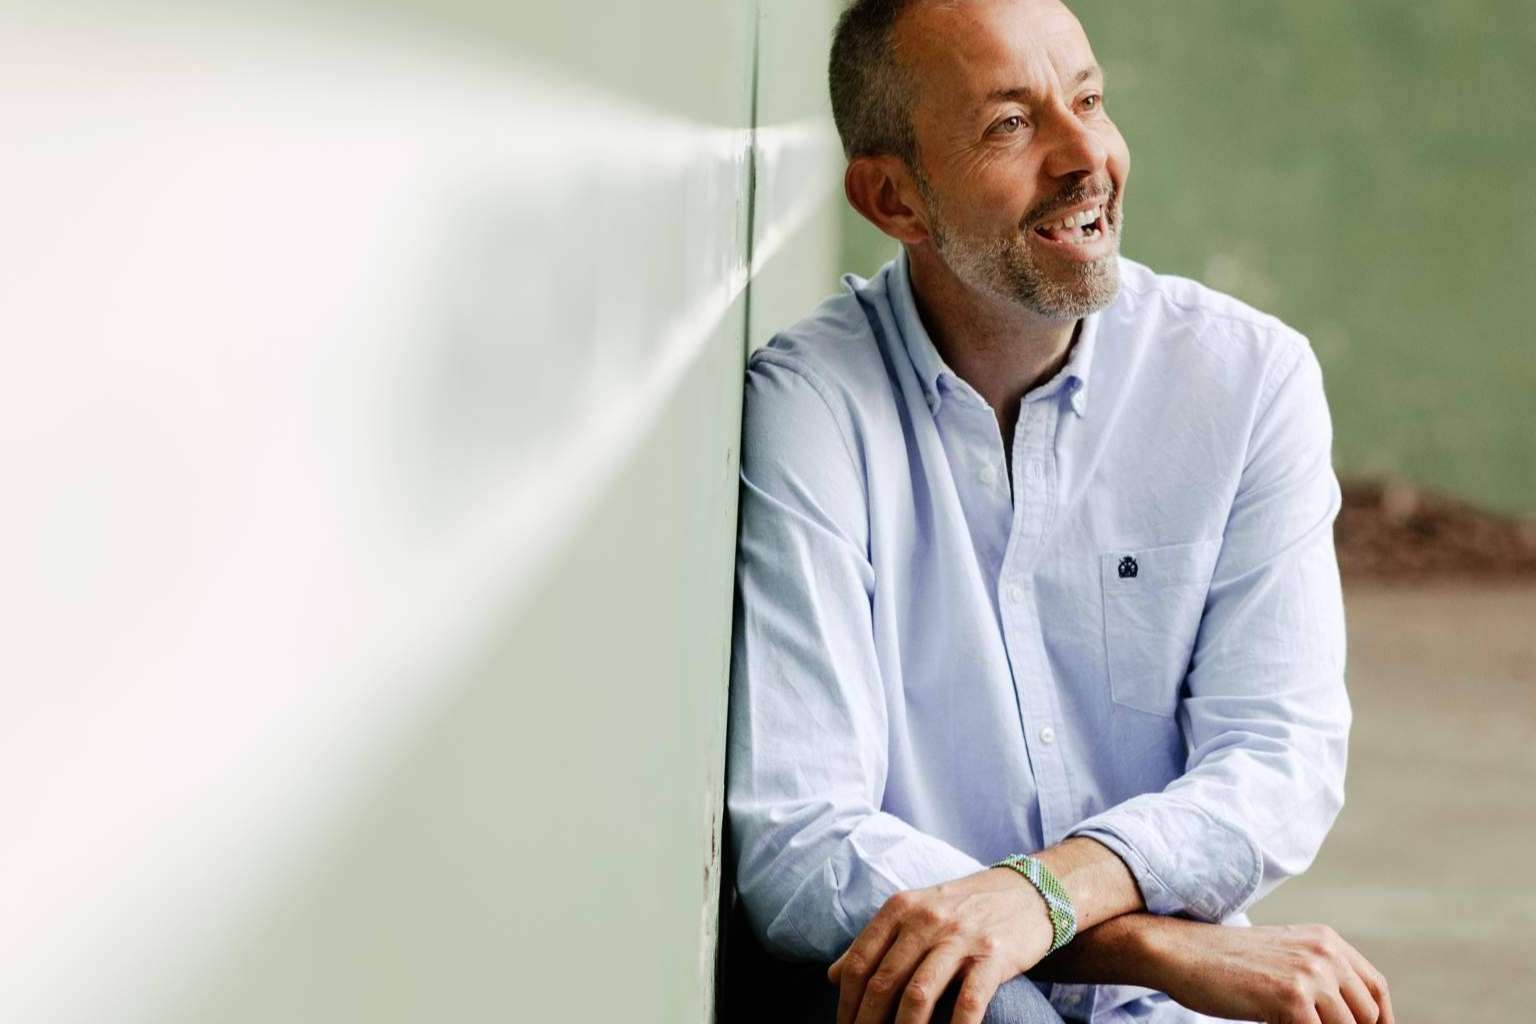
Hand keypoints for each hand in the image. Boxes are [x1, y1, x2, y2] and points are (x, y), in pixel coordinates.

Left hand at [825, 867, 1054, 1023]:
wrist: (1027, 891)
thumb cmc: (963, 908)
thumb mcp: (915, 912)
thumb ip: (875, 942)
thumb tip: (832, 975)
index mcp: (900, 909)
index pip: (860, 962)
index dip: (847, 1002)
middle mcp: (926, 920)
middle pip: (884, 982)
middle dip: (868, 1022)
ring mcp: (960, 938)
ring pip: (918, 995)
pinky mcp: (993, 956)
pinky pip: (968, 1002)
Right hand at [1150, 920, 1392, 1023]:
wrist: (1181, 952)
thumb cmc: (1225, 963)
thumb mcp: (1282, 959)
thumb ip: (1318, 978)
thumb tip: (1351, 1019)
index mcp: (1327, 941)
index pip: (1375, 990)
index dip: (1380, 1021)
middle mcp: (1326, 954)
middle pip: (1367, 1016)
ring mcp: (1311, 975)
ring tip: (1283, 1023)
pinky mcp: (1292, 999)